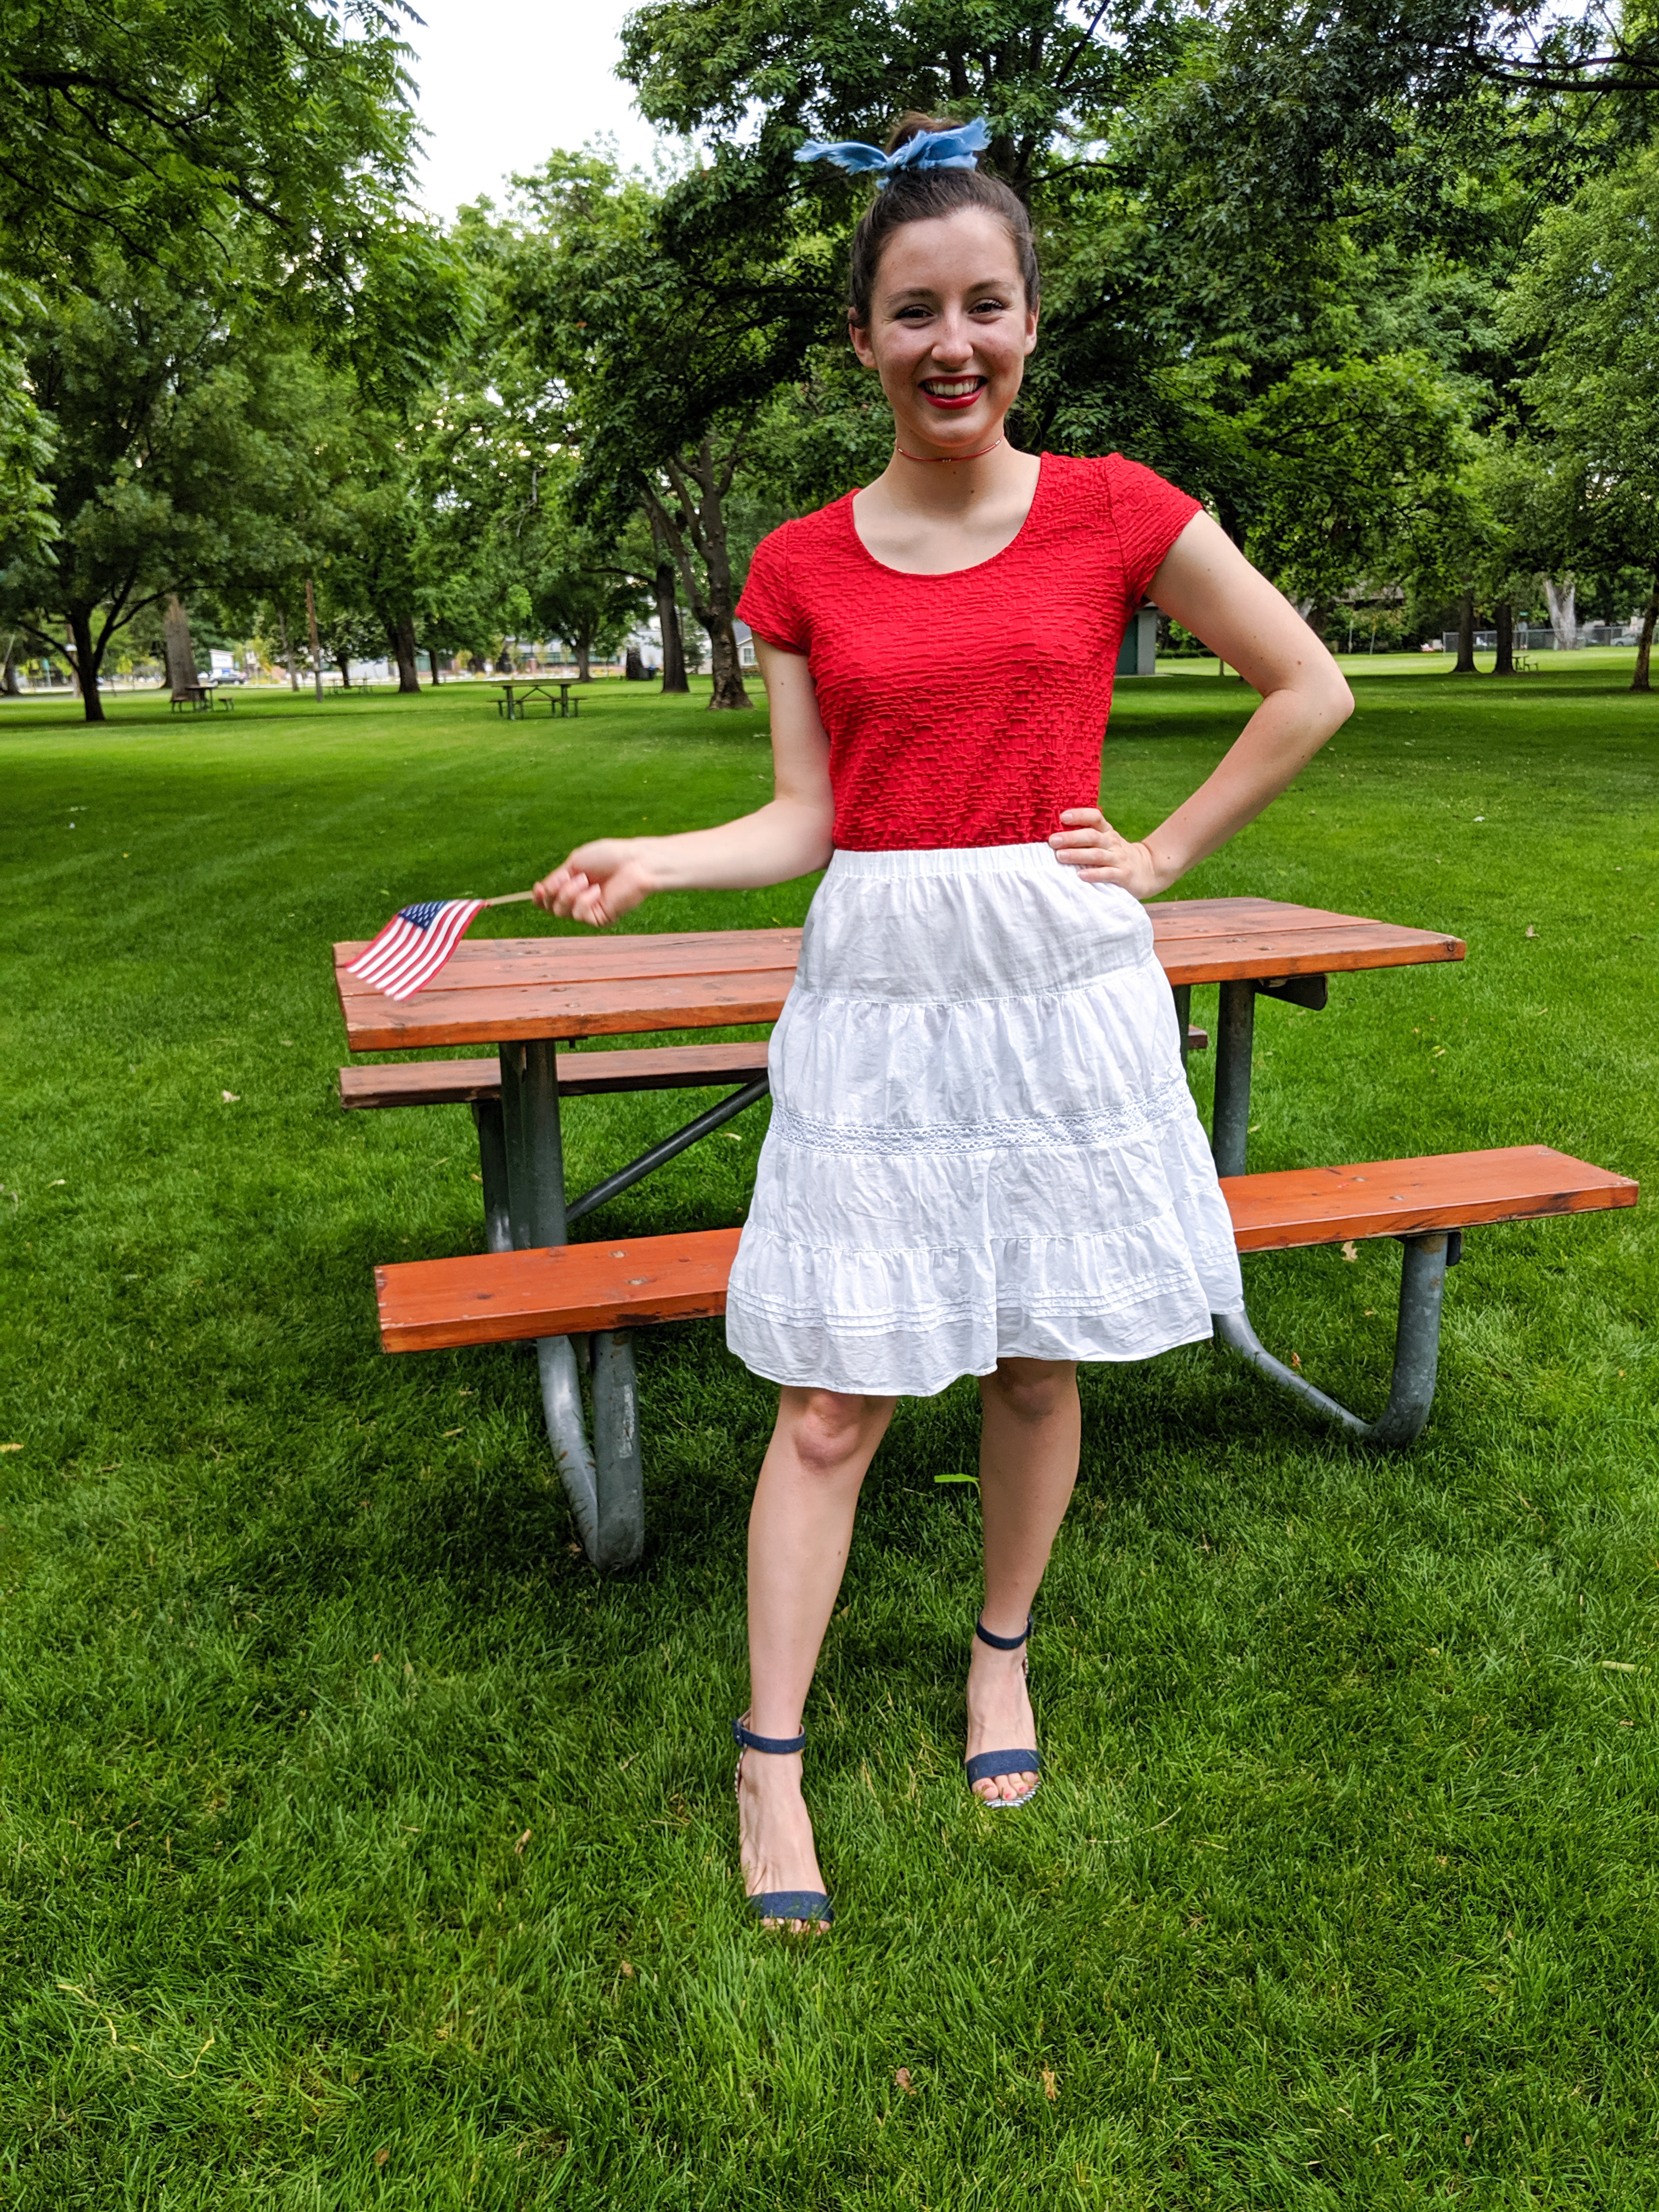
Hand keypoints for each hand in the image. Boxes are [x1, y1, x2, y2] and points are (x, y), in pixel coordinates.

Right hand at [531, 838, 656, 926]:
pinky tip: (596, 891)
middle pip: (551, 907)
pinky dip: (584, 901)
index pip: (549, 898)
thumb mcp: (575, 863)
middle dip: (554, 891)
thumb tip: (541, 891)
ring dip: (569, 893)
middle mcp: (580, 899)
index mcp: (573, 884)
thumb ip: (557, 879)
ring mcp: (590, 910)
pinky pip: (579, 915)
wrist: (634, 863)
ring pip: (561, 912)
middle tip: (567, 877)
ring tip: (585, 880)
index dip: (539, 896)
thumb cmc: (609, 857)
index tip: (538, 887)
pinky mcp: (600, 919)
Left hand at [1049, 808, 1165, 898]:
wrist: (1149, 870)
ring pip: (1097, 855)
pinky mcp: (1123, 876)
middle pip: (1092, 836)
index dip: (1079, 815)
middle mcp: (1112, 843)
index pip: (1095, 817)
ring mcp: (1118, 859)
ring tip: (1060, 856)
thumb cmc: (1117, 855)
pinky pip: (1108, 874)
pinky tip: (1080, 875)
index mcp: (1107, 832)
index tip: (1062, 817)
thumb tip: (1056, 835)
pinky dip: (1094, 874)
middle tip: (1053, 841)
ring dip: (1078, 855)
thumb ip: (1086, 837)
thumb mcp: (1106, 841)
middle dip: (1071, 838)